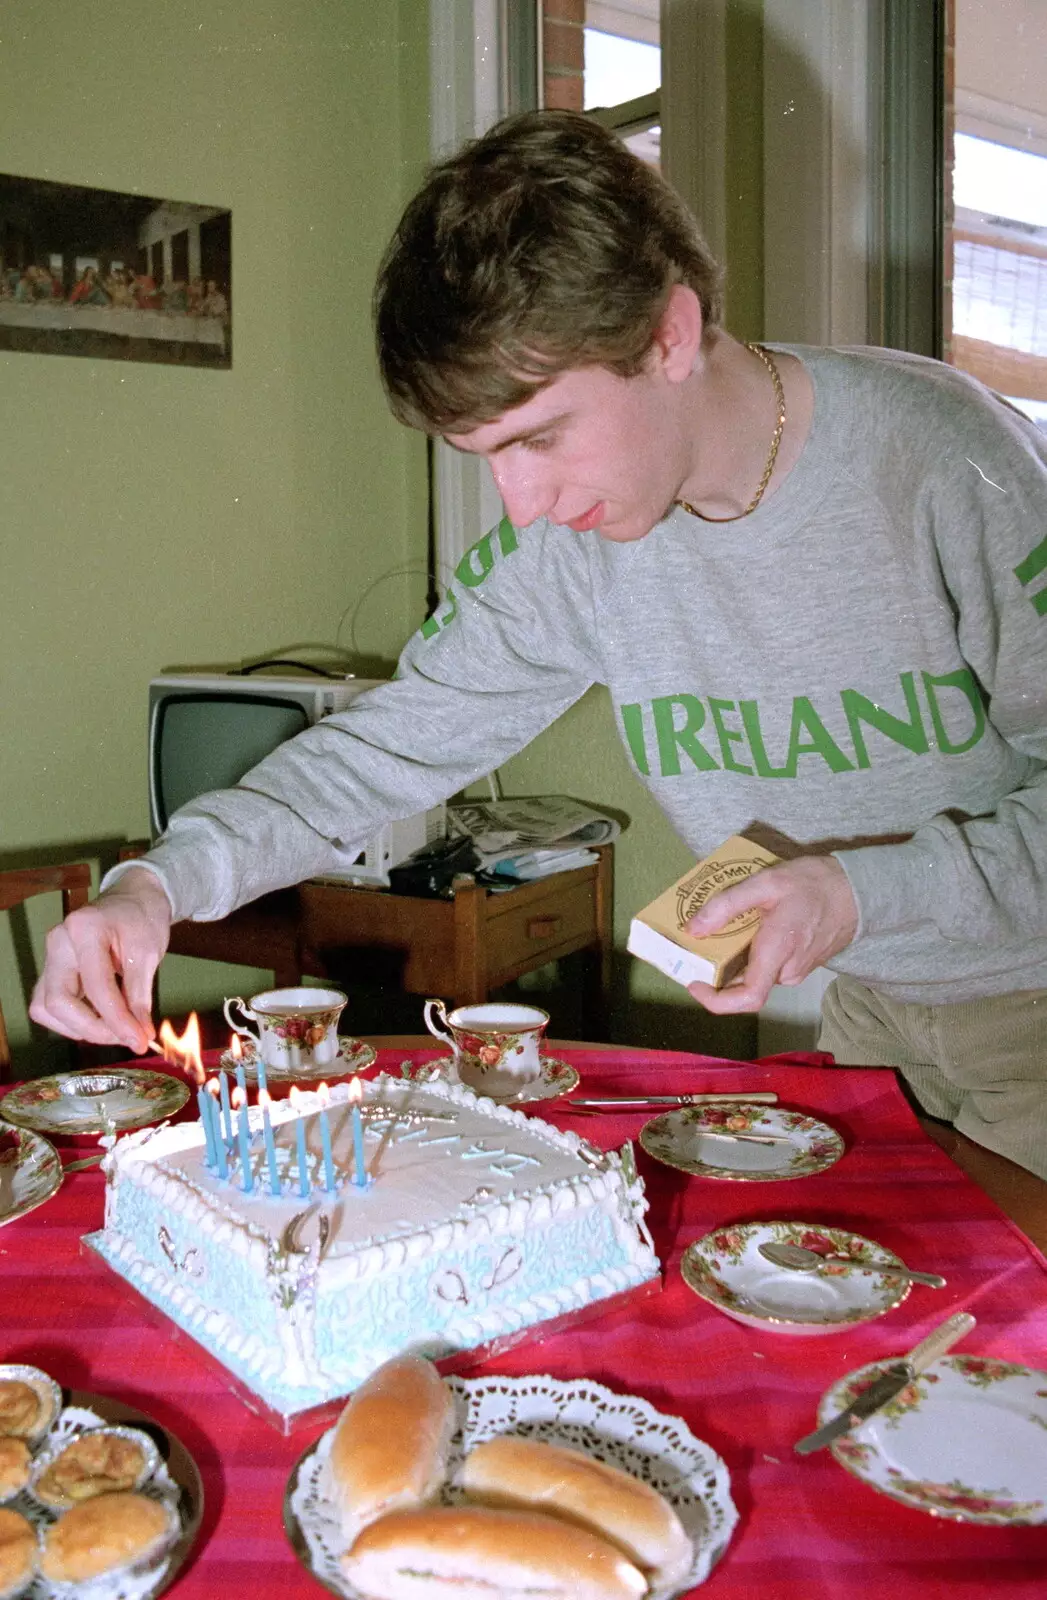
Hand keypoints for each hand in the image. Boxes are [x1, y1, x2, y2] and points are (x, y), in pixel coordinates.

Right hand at [29, 868, 172, 1051]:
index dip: (117, 1020)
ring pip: (46, 1008)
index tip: (139, 1041)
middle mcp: (58, 942)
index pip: (96, 986)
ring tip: (116, 1029)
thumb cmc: (141, 919)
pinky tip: (100, 1020)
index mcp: (85, 929)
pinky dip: (72, 1020)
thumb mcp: (149, 953)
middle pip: (58, 1001)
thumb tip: (140, 1035)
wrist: (133, 899)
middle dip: (92, 1029)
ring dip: (80, 1028)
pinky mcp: (51, 970)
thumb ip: (140, 997)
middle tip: (126, 1037)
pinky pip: (48, 1005)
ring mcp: (50, 956)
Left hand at [684, 855, 857, 1013]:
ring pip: (756, 975)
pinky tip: (749, 929)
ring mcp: (797, 970)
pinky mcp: (802, 965)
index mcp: (778, 953)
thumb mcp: (767, 882)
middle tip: (700, 944)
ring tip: (724, 930)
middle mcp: (788, 970)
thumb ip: (727, 904)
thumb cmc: (816, 884)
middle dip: (718, 971)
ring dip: (735, 960)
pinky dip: (752, 954)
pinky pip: (769, 967)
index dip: (716, 1001)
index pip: (747, 999)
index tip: (695, 983)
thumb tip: (694, 928)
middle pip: (744, 986)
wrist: (859, 890)